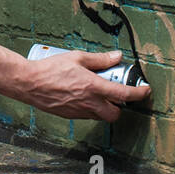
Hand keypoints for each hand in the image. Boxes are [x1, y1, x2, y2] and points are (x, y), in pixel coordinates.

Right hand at [11, 49, 150, 121]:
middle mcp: (89, 103)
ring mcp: (79, 112)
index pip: (124, 95)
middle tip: (115, 94)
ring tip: (96, 93)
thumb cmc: (51, 68)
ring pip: (100, 116)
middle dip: (119, 107)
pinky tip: (81, 95)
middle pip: (115, 115)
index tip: (145, 90)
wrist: (29, 83)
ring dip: (104, 108)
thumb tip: (116, 56)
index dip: (139, 94)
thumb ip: (99, 59)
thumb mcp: (77, 57)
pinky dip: (90, 108)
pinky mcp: (70, 116)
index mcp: (93, 87)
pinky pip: (86, 115)